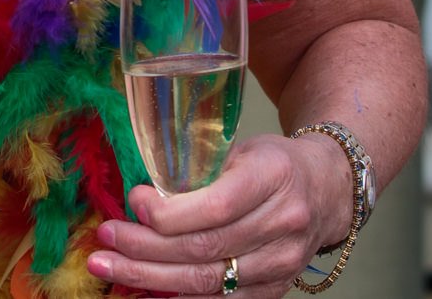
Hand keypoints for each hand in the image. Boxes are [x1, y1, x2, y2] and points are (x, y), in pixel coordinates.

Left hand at [88, 134, 353, 298]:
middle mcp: (284, 223)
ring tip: (109, 264)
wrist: (327, 188)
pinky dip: (183, 294)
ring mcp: (284, 261)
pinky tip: (148, 286)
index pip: (216, 207)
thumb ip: (196, 167)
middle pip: (205, 248)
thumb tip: (140, 195)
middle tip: (104, 240)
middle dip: (145, 248)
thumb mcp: (238, 147)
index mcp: (272, 176)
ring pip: (210, 280)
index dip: (169, 212)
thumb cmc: (271, 162)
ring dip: (152, 276)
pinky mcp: (278, 287)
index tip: (133, 202)